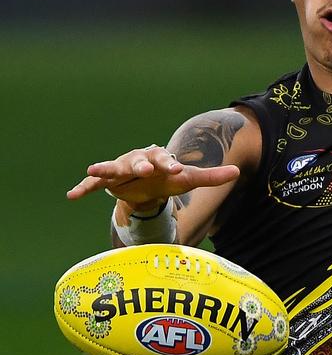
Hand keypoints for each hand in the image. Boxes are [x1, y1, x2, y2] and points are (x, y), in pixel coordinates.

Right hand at [66, 144, 239, 211]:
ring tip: (93, 169)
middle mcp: (139, 160)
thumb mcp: (189, 179)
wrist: (150, 182)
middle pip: (139, 161)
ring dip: (105, 169)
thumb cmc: (170, 178)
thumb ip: (211, 177)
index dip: (171, 163)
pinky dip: (83, 188)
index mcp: (160, 158)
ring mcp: (121, 169)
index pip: (166, 159)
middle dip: (141, 164)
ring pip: (113, 168)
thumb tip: (237, 172)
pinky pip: (93, 185)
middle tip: (144, 169)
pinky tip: (71, 196)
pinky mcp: (107, 181)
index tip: (177, 168)